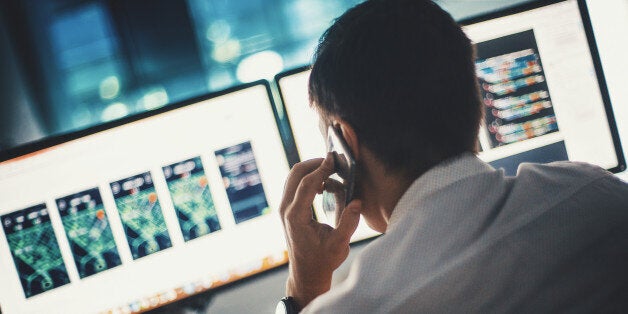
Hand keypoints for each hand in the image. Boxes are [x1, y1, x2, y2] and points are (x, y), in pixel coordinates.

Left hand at [280, 153, 361, 309]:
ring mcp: (284, 208)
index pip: (306, 184)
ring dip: (311, 170)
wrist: (307, 273)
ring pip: (293, 176)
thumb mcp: (340, 245)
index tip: (334, 159)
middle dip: (314, 163)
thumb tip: (357, 201)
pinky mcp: (287, 208)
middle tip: (334, 163)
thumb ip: (349, 222)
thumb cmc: (323, 260)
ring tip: (331, 174)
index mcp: (296, 217)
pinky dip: (308, 178)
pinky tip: (323, 186)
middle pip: (295, 173)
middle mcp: (286, 209)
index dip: (321, 169)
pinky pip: (294, 184)